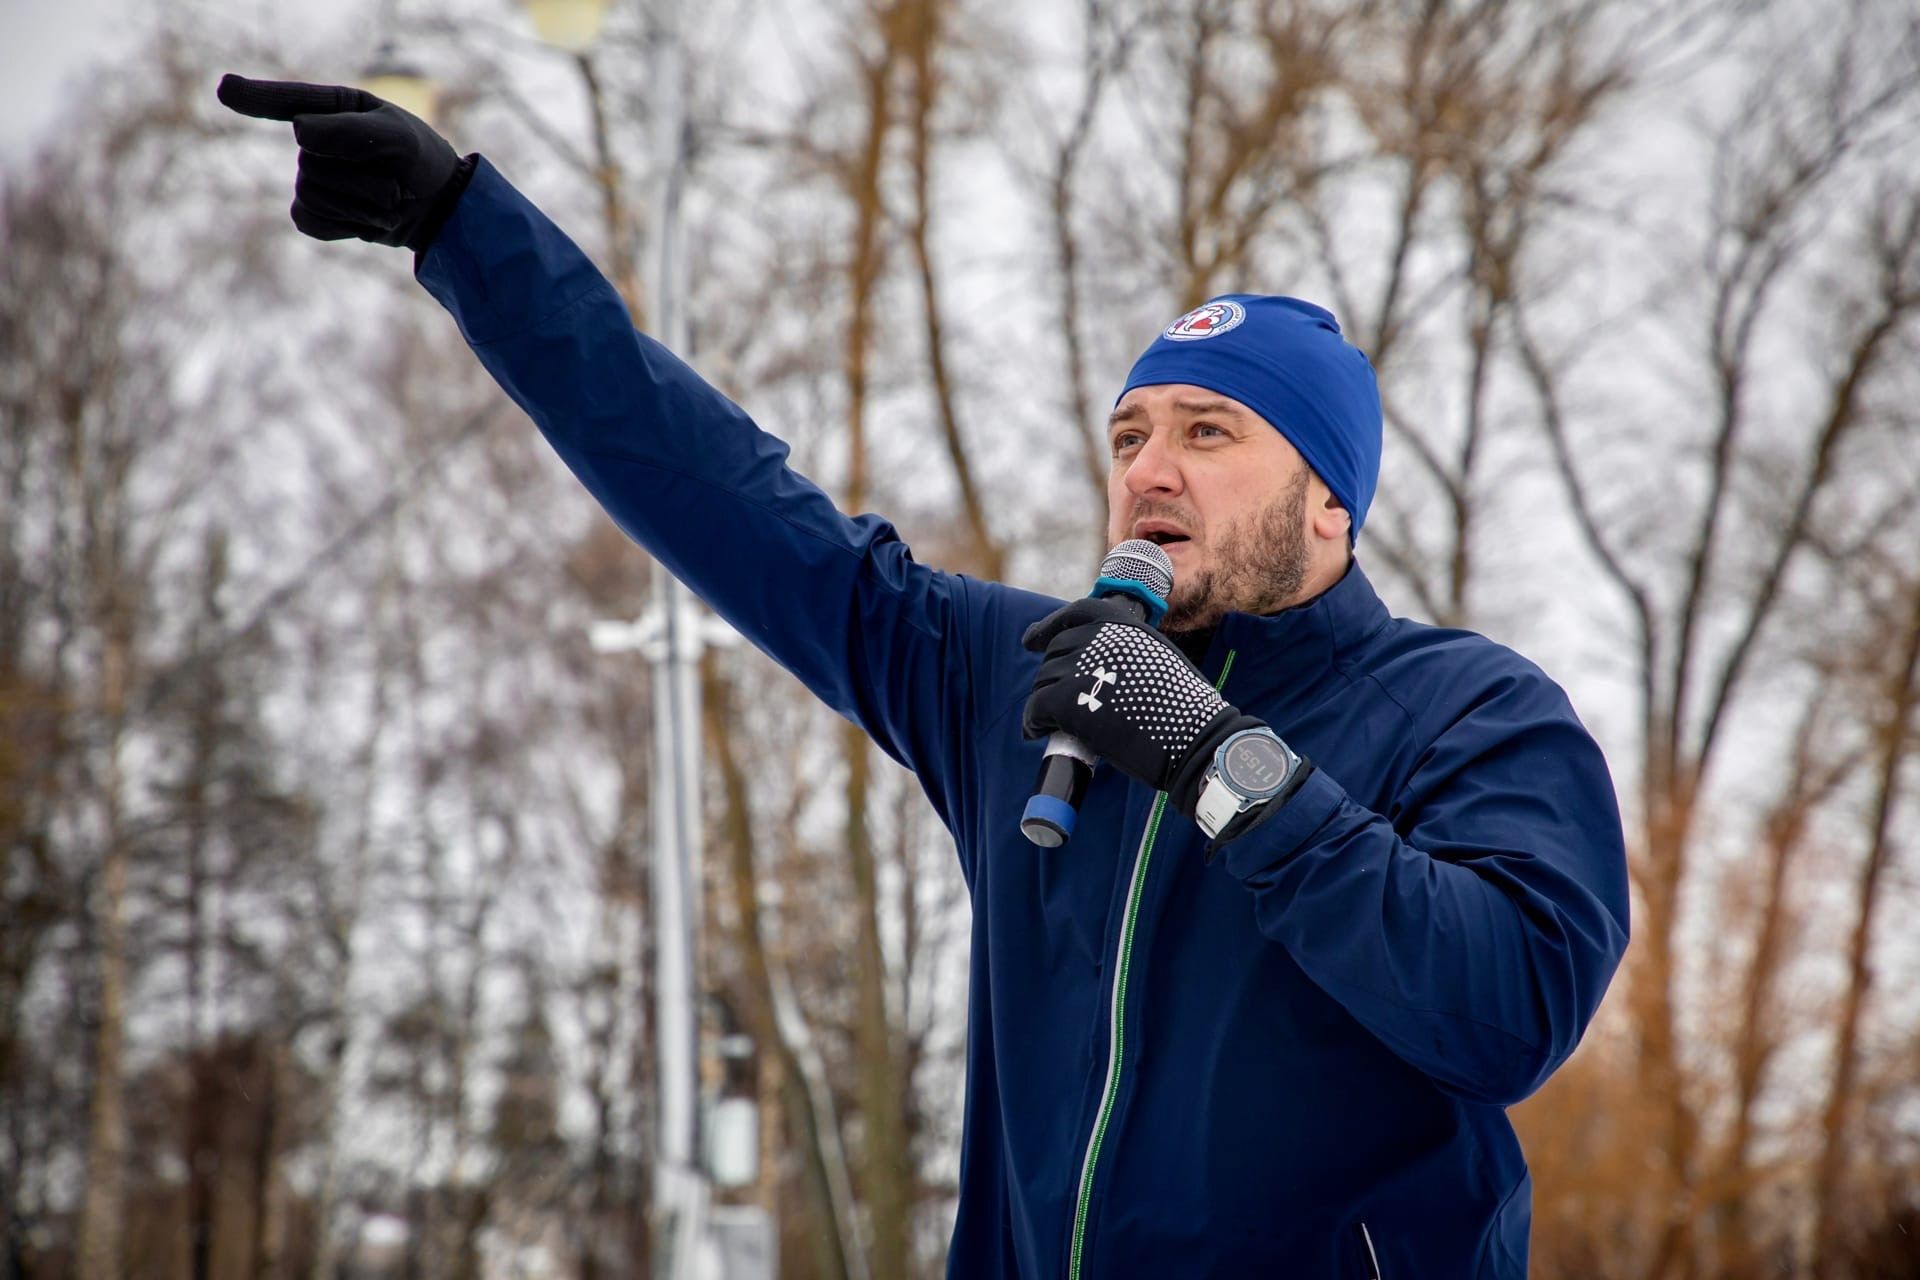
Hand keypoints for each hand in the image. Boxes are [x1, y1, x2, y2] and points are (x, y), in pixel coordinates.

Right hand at [217, 74, 467, 251]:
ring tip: (389, 203)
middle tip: (397, 186)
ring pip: (312, 195)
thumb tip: (299, 130)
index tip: (225, 89)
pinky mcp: (313, 211)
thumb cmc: (420, 162)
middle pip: (312, 163)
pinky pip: (310, 221)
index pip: (288, 102)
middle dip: (363, 183)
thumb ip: (352, 131)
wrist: (436, 208)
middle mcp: (315, 138)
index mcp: (335, 108)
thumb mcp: (398, 139)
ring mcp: (310, 175)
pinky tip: (369, 220)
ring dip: (361, 207)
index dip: (256, 97)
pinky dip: (347, 226)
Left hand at [1022, 597, 1260, 817]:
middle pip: (1056, 653)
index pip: (1075, 614)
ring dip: (1043, 702)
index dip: (1048, 628)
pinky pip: (1035, 708)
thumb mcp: (1156, 657)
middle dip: (1053, 677)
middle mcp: (1097, 638)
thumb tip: (1095, 666)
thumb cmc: (1183, 707)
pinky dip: (1031, 722)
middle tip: (1057, 703)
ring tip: (1049, 723)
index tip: (1030, 640)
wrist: (1193, 737)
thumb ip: (1124, 652)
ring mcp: (1080, 668)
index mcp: (1122, 624)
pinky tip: (1034, 732)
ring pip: (1043, 682)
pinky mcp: (1067, 701)